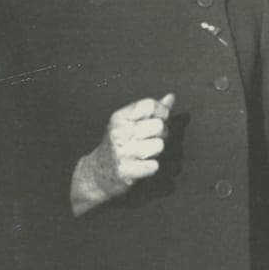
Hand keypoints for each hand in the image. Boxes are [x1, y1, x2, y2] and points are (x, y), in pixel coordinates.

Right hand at [70, 93, 174, 216]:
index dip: (162, 112)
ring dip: (156, 152)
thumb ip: (151, 110)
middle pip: (159, 125)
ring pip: (159, 146)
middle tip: (151, 140)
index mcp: (120, 117)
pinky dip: (151, 167)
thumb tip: (171, 96)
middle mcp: (118, 132)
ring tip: (144, 153)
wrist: (97, 173)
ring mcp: (121, 152)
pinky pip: (154, 166)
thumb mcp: (129, 123)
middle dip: (161, 134)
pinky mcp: (124, 171)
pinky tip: (140, 166)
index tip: (160, 119)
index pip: (150, 104)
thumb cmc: (119, 144)